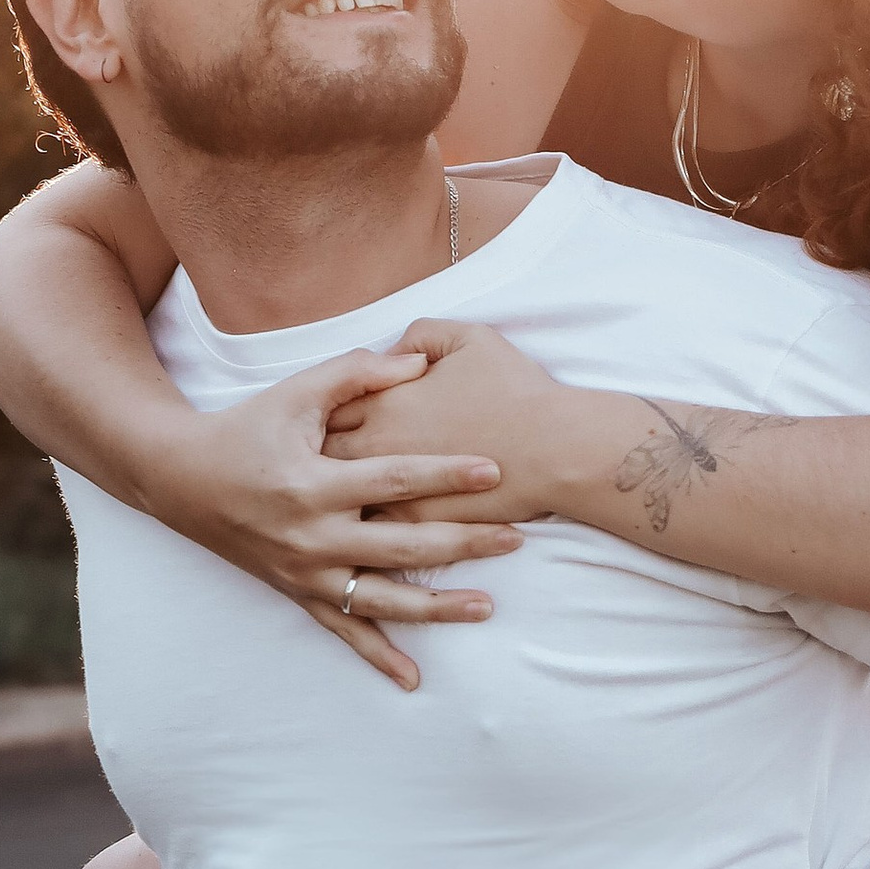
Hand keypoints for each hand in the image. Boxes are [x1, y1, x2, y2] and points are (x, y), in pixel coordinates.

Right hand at [156, 347, 522, 691]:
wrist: (183, 481)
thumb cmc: (247, 428)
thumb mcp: (295, 393)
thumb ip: (356, 373)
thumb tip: (418, 360)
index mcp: (313, 483)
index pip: (393, 479)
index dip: (446, 474)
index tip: (495, 471)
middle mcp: (311, 536)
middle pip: (400, 545)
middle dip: (462, 542)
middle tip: (516, 537)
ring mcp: (305, 572)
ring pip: (380, 600)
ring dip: (436, 607)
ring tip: (486, 607)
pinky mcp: (298, 593)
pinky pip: (342, 631)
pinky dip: (377, 656)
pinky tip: (414, 679)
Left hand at [323, 321, 581, 524]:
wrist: (556, 449)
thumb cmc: (515, 391)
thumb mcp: (467, 337)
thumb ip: (419, 335)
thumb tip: (394, 351)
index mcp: (381, 404)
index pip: (323, 409)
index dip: (320, 411)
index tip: (325, 414)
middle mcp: (375, 451)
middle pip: (319, 458)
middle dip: (313, 457)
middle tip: (317, 456)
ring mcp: (391, 493)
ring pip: (340, 501)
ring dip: (336, 496)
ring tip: (336, 493)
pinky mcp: (414, 527)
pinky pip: (372, 532)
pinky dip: (363, 528)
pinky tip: (366, 525)